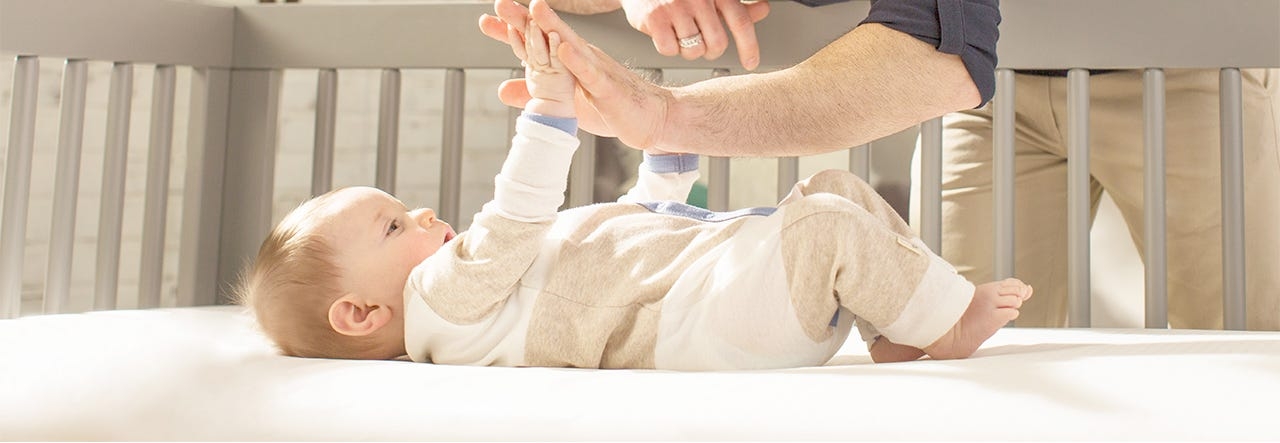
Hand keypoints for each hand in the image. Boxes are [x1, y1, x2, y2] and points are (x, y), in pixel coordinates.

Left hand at [481, 0, 674, 150]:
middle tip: (501, 4)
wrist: (651, 118)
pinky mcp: (609, 88)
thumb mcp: (564, 102)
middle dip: (525, 19)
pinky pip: (592, 73)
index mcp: (569, 60)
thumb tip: (501, 90)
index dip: (511, 32)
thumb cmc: (610, 106)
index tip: (486, 20)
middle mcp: (581, 58)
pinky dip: (578, 61)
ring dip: (552, 27)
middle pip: (549, 34)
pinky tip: (564, 49)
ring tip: (534, 10)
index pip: (536, 42)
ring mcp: (596, 70)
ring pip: (570, 45)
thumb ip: (533, 92)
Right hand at [617, 0, 768, 69]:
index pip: (741, 21)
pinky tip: (665, 34)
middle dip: (711, 51)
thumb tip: (763, 10)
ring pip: (693, 50)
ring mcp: (676, 7)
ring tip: (680, 34)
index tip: (751, 63)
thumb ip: (736, 6)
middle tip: (702, 44)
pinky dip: (668, 48)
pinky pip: (669, 49)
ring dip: (688, 50)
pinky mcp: (654, 18)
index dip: (749, 46)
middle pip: (717, 43)